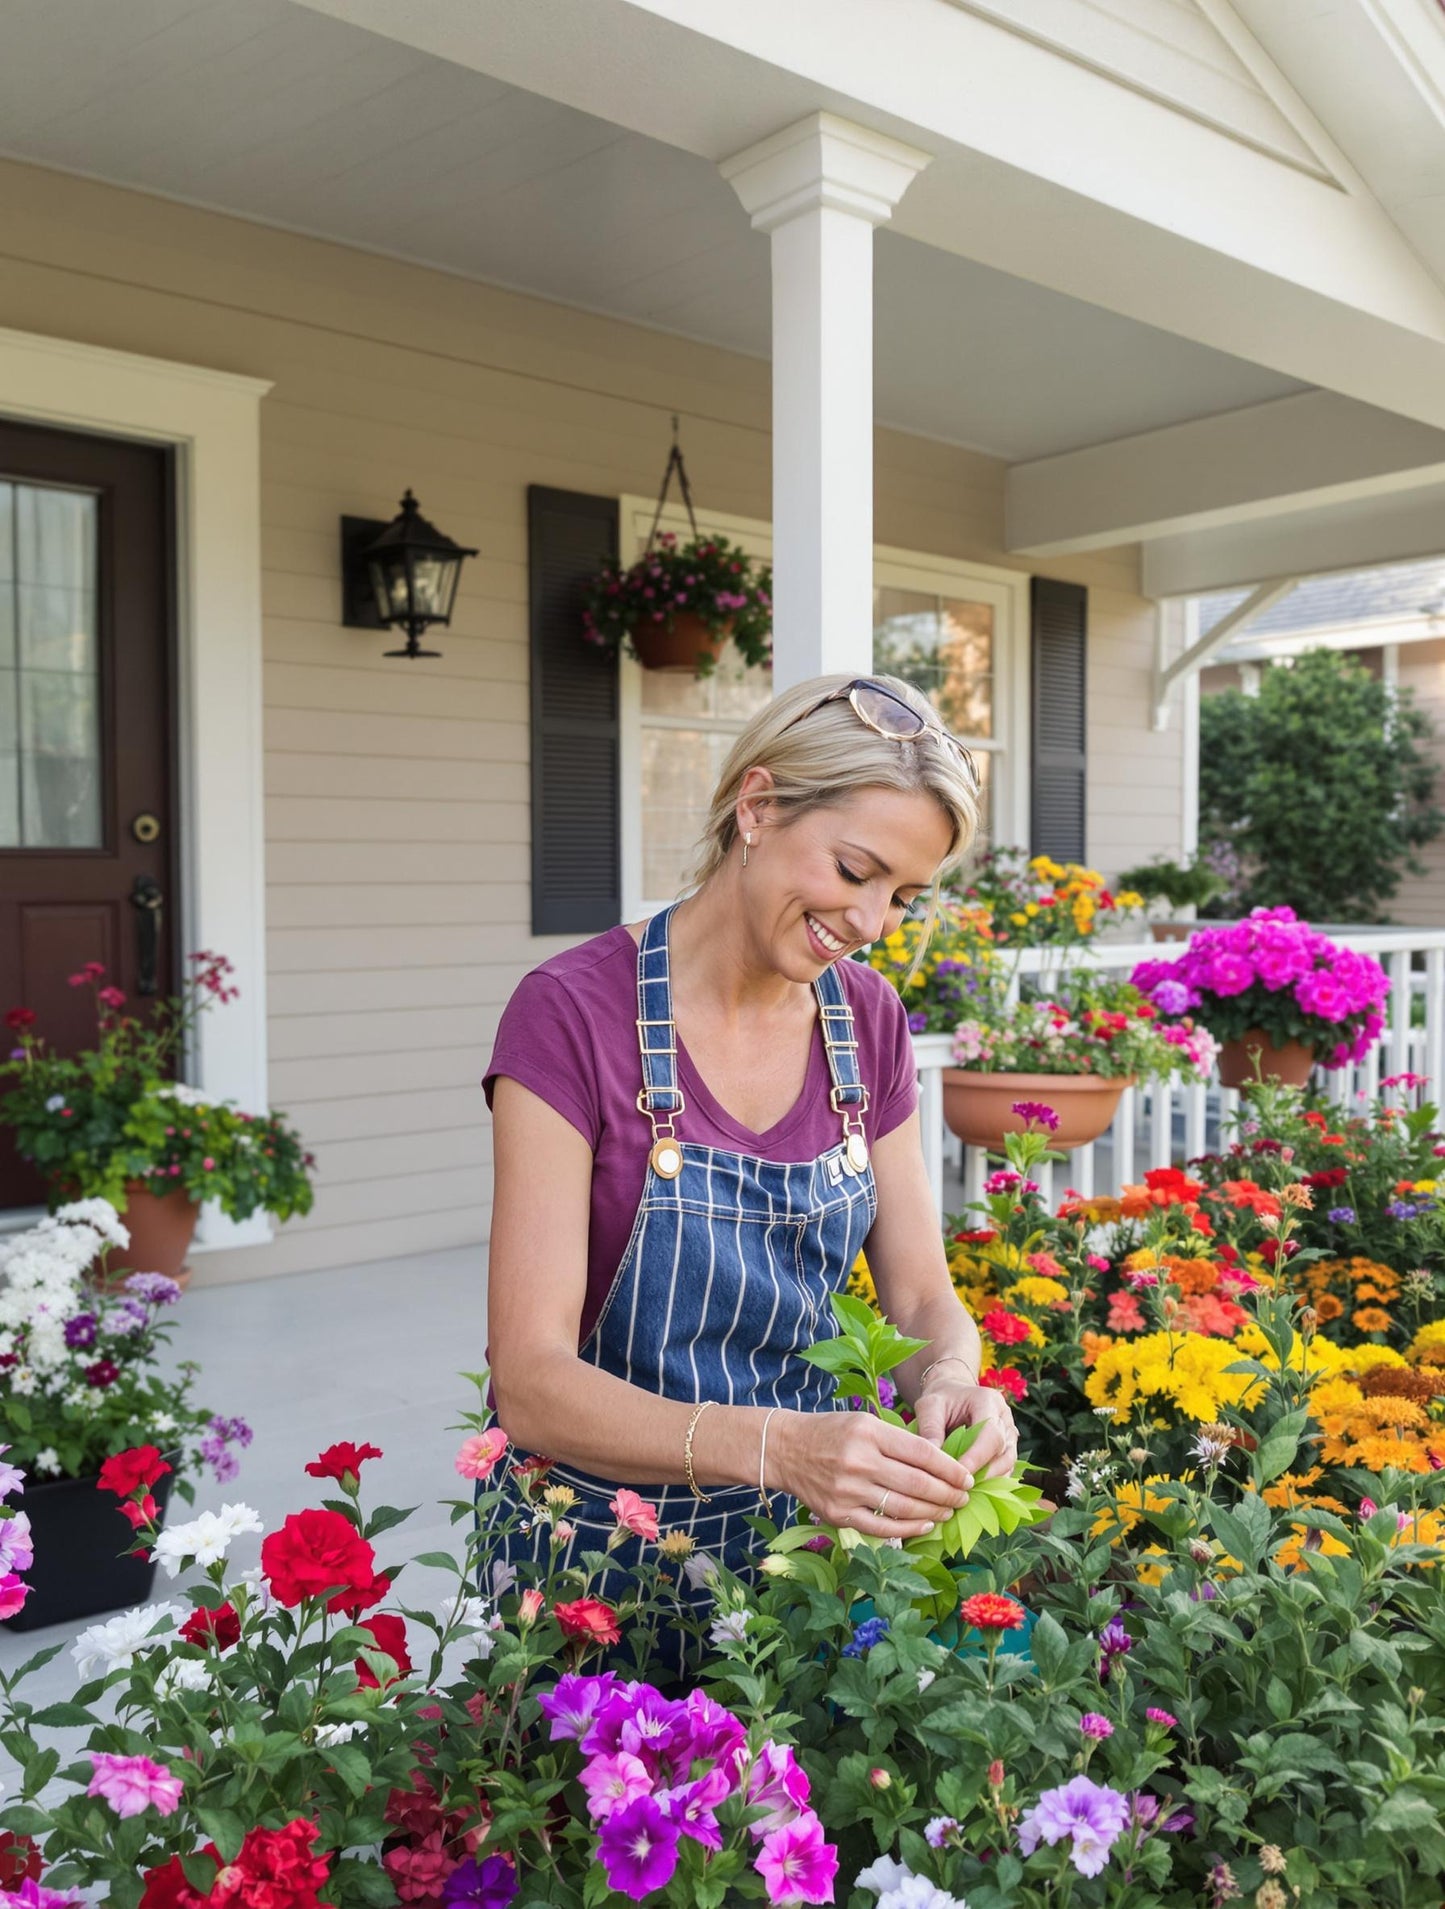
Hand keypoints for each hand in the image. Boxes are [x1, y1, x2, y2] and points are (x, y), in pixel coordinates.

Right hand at [772, 1409, 973, 1539]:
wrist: (786, 1449)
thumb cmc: (832, 1432)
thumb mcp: (865, 1422)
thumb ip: (898, 1440)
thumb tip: (941, 1464)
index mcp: (870, 1433)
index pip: (922, 1453)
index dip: (950, 1469)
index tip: (967, 1478)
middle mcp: (859, 1461)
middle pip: (917, 1483)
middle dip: (948, 1494)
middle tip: (964, 1498)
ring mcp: (848, 1490)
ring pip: (903, 1508)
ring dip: (933, 1513)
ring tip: (948, 1512)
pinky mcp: (838, 1514)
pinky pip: (881, 1527)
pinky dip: (908, 1529)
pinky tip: (924, 1525)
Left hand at [911, 1380, 1017, 1480]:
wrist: (951, 1393)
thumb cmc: (940, 1399)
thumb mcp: (929, 1406)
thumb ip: (930, 1429)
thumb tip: (933, 1459)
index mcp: (988, 1401)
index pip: (990, 1433)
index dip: (977, 1457)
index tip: (959, 1475)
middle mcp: (1004, 1417)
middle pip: (1003, 1450)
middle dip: (984, 1473)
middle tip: (962, 1489)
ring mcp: (1009, 1433)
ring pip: (1008, 1462)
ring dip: (990, 1481)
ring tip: (967, 1492)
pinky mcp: (1007, 1447)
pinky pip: (1005, 1468)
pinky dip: (991, 1481)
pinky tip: (973, 1490)